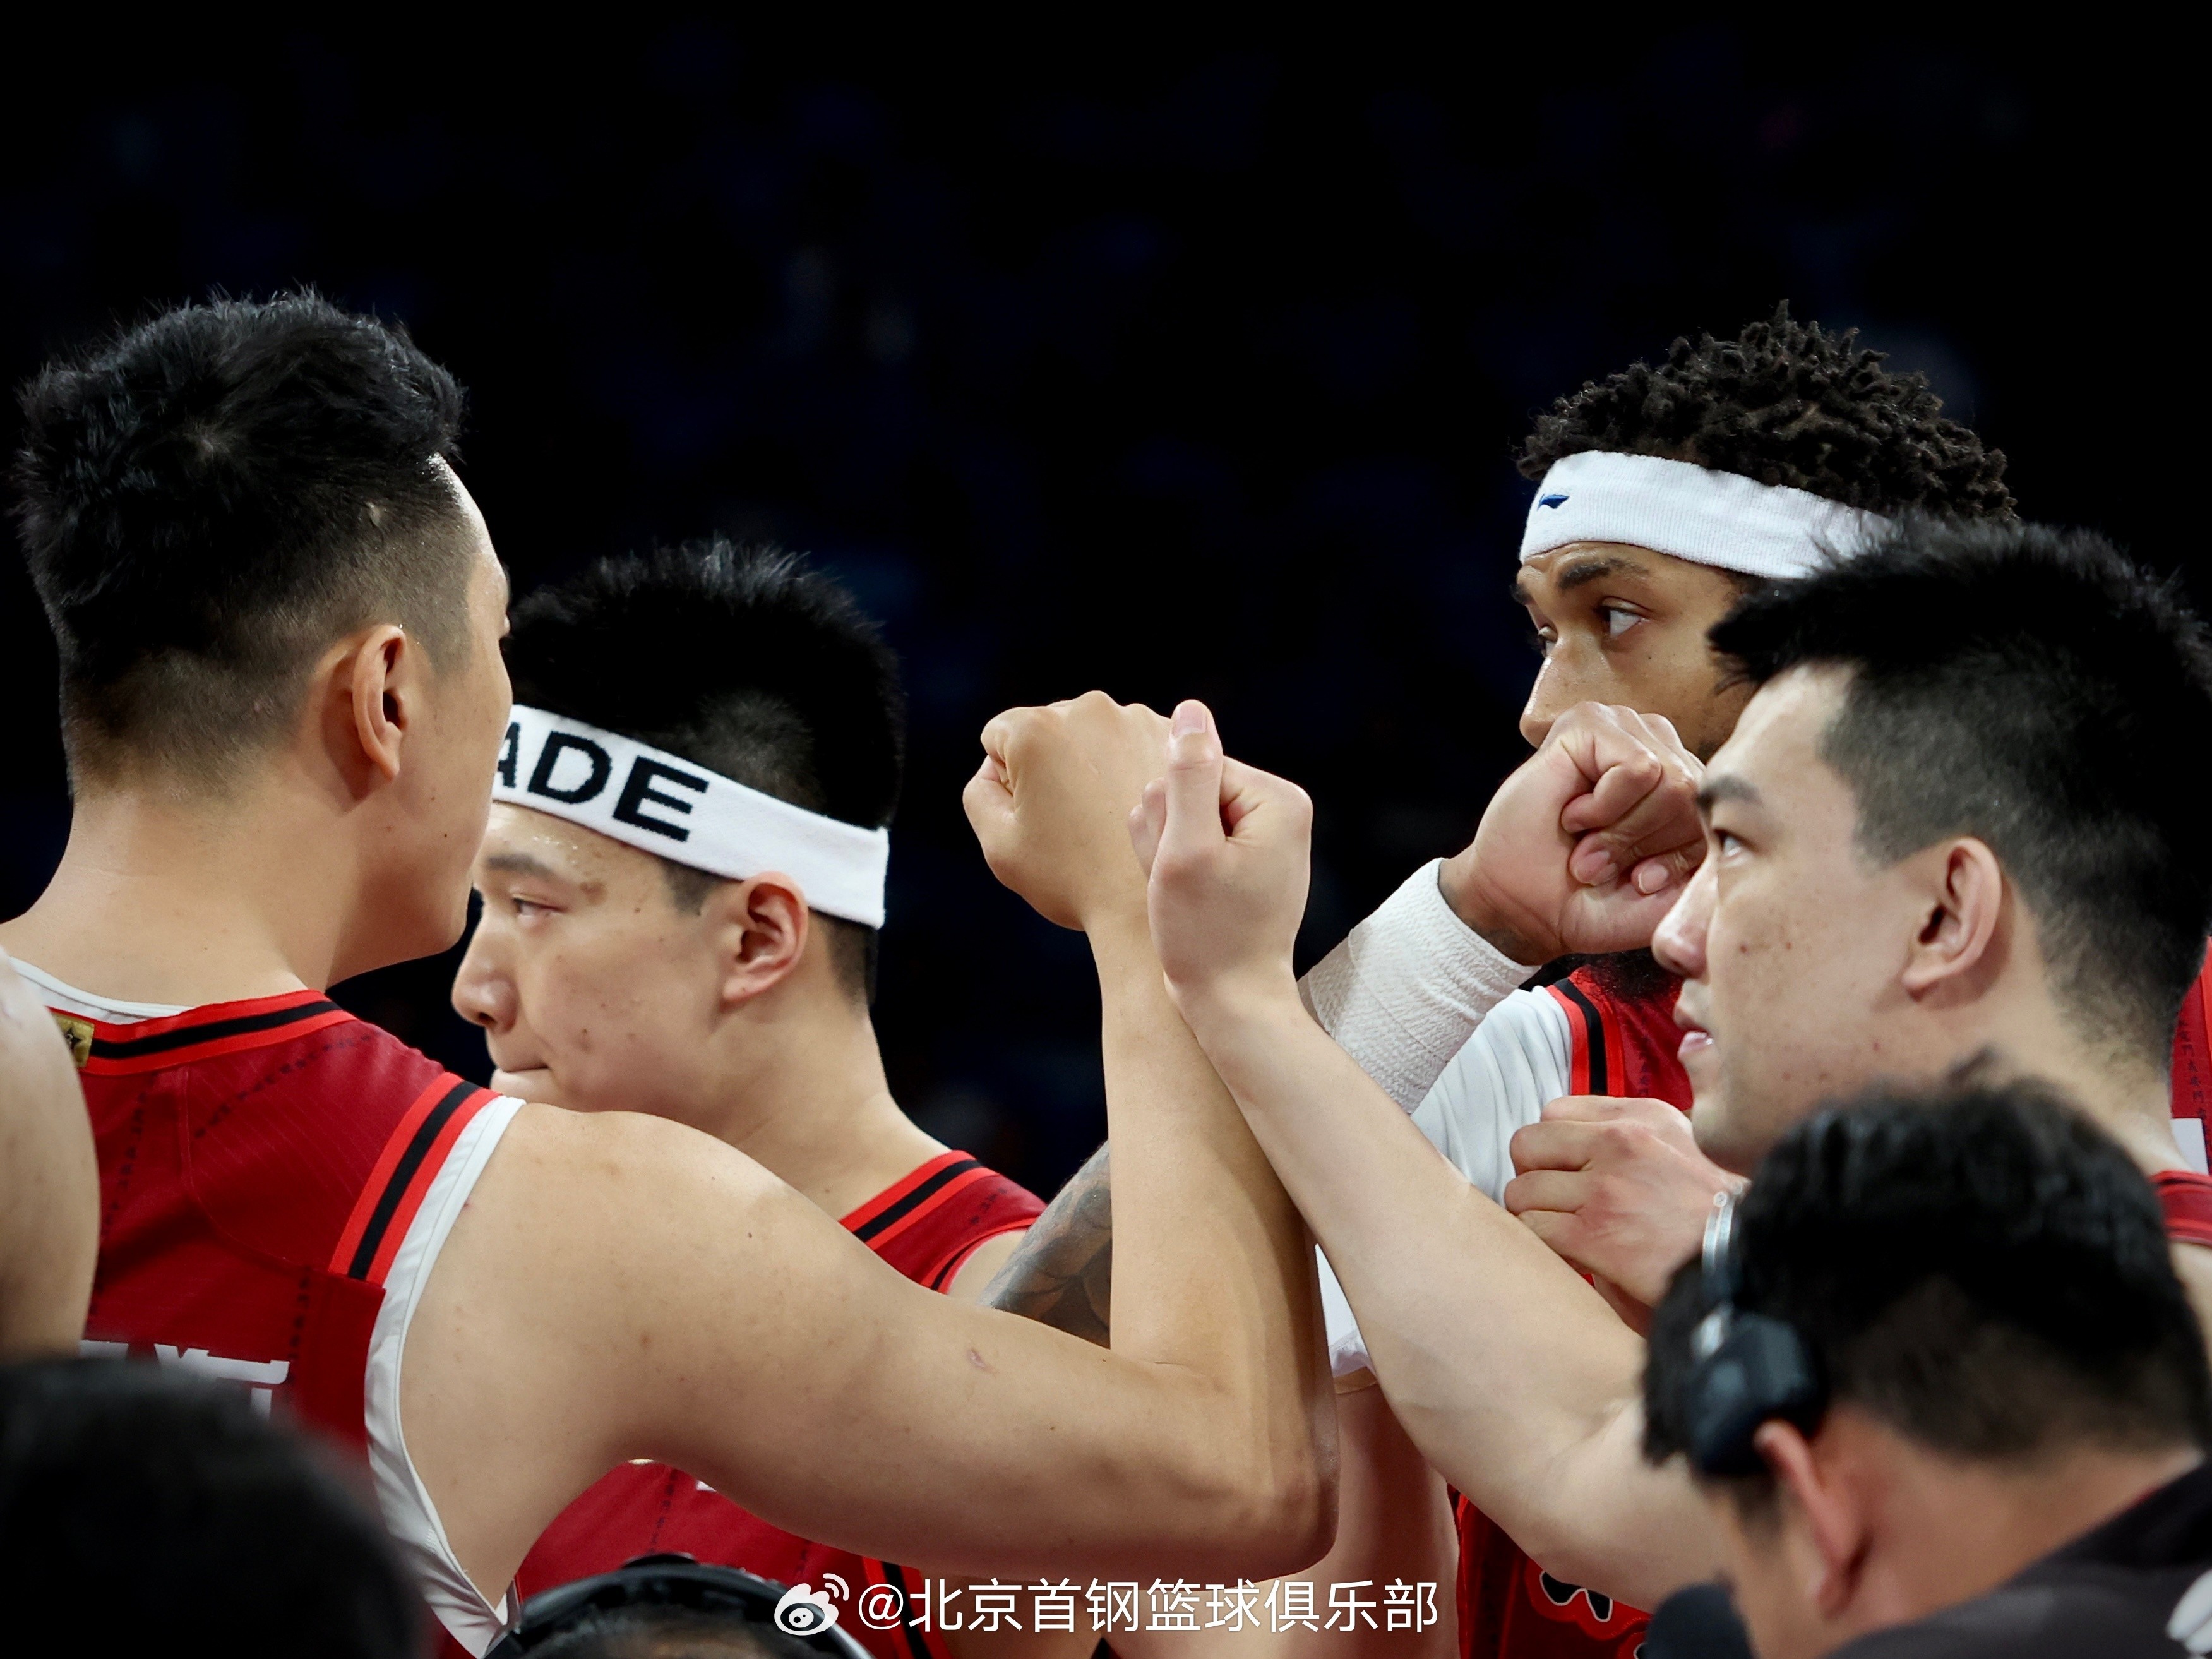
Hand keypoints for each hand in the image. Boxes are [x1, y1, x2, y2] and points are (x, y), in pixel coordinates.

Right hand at [964, 692, 1172, 930]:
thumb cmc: (1069, 878)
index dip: (1008, 779)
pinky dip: (1129, 766)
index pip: (1000, 737)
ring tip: (1105, 818)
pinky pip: (1133, 742)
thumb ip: (980, 791)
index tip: (1037, 814)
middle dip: (1052, 764)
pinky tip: (1132, 809)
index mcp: (1038, 729)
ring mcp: (1138, 719)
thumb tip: (997, 766)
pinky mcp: (1174, 738)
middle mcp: (1090, 709)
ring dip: (1093, 764)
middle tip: (1072, 819)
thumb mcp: (999, 842)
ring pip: (1094, 734)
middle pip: (1050, 728)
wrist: (1146, 906)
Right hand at [1127, 701, 1310, 1014]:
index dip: (1168, 817)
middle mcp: (1278, 810)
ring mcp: (1261, 837)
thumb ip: (1186, 777)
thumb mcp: (1187, 851)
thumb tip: (1190, 710)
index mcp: (1278, 799)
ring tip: (1185, 899)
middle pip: (1185, 789)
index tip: (1183, 867)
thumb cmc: (1206, 936)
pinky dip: (1175, 871)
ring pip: (1178, 816)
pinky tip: (1188, 903)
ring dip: (1165, 856)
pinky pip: (1188, 842)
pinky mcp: (1243, 860)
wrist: (1232, 1004)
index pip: (1190, 768)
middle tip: (1182, 889)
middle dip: (1167, 836)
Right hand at [1440, 703, 1704, 964]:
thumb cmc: (1593, 901)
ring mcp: (1627, 730)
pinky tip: (1575, 814)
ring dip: (1623, 830)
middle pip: (1699, 796)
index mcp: (1686, 785)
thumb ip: (1715, 870)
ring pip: (1673, 780)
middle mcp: (1661, 749)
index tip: (1640, 881)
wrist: (1525, 908)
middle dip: (1649, 844)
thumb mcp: (1671, 896)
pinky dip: (1604, 808)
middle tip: (1601, 864)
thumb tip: (1749, 842)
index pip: (1721, 812)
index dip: (1682, 857)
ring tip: (1588, 842)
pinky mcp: (1590, 723)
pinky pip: (1637, 767)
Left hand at [1502, 1095, 1739, 1308]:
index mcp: (1639, 1116)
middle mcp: (1618, 1142)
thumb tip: (1581, 1139)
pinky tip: (1568, 1253)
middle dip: (1531, 1175)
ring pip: (1521, 1191)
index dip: (1550, 1145)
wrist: (1745, 1258)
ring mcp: (1605, 1189)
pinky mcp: (1596, 1235)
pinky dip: (1541, 1244)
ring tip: (1562, 1231)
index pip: (1553, 1111)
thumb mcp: (1682, 1142)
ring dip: (1534, 1215)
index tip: (1564, 1171)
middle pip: (1526, 1145)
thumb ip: (1634, 1131)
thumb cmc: (1714, 1209)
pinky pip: (1533, 1229)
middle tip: (1552, 1201)